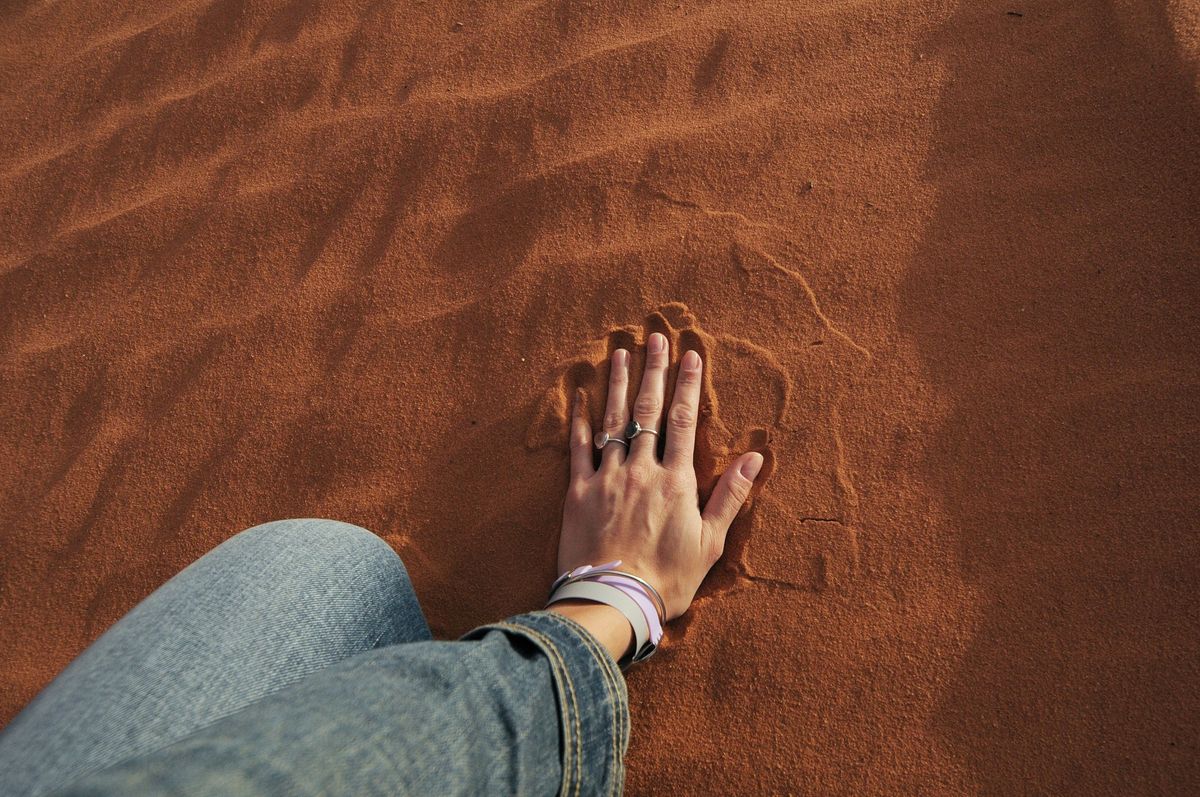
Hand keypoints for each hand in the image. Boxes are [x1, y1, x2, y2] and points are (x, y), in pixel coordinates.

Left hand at [556, 332, 764, 621]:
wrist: (613, 602)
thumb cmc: (667, 579)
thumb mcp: (710, 542)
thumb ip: (731, 496)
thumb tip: (755, 457)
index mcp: (676, 481)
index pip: (683, 421)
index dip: (688, 385)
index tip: (691, 354)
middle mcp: (641, 471)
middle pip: (648, 411)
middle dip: (654, 371)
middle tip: (655, 337)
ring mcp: (607, 478)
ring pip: (613, 420)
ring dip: (619, 383)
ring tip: (621, 351)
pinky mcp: (577, 492)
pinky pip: (578, 447)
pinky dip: (580, 419)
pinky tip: (581, 394)